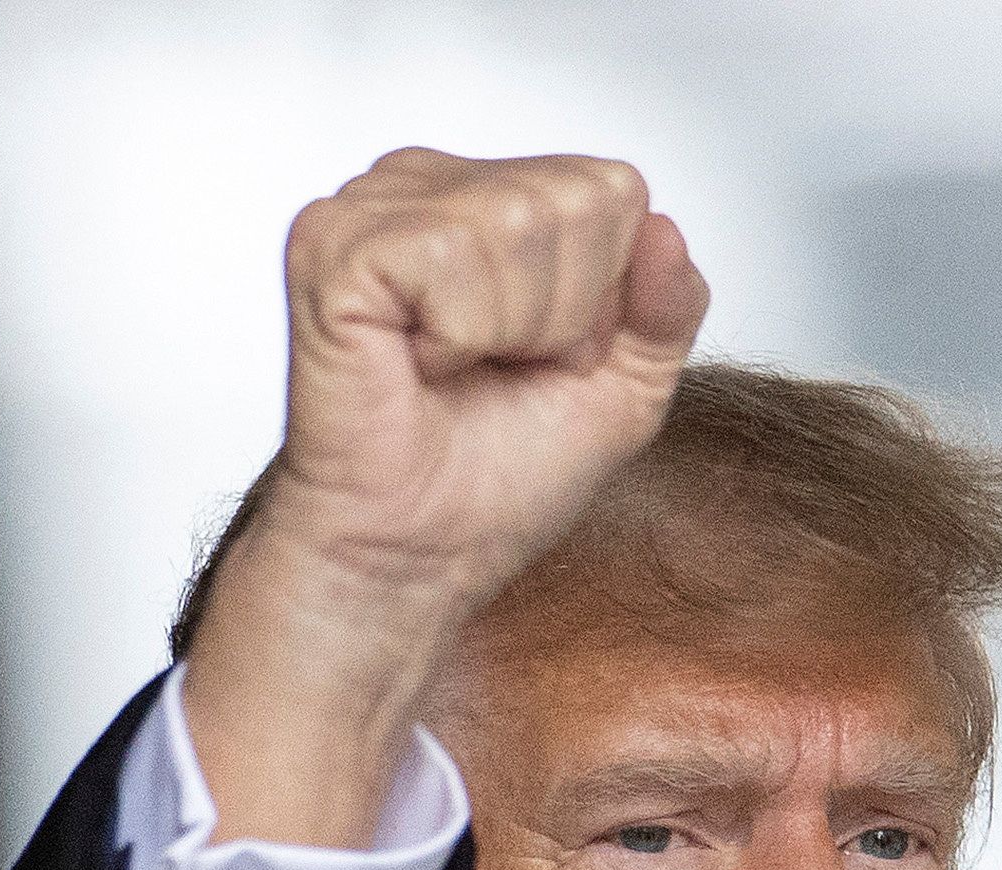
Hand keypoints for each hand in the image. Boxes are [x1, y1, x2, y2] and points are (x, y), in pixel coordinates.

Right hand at [182, 148, 710, 849]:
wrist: (419, 555)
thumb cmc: (496, 477)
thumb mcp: (625, 385)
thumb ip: (668, 303)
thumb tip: (665, 224)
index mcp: (491, 194)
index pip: (615, 188)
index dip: (604, 298)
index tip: (545, 360)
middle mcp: (428, 183)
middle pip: (577, 199)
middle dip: (562, 314)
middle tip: (497, 371)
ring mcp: (371, 206)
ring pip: (518, 221)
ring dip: (509, 329)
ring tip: (453, 370)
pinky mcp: (332, 246)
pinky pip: (451, 253)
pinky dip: (456, 334)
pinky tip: (414, 364)